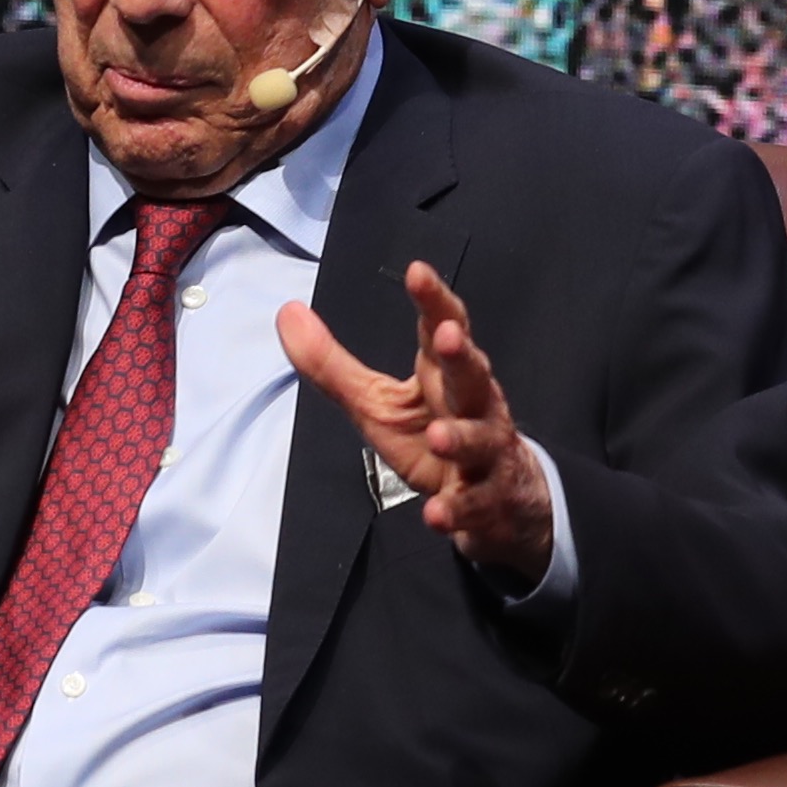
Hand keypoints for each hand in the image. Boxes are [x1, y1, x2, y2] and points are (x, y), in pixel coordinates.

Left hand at [277, 259, 554, 594]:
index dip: (433, 300)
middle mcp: (473, 407)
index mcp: (444, 377)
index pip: (444, 330)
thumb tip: (287, 312)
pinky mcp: (487, 501)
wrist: (499, 500)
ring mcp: (486, 455)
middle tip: (447, 337)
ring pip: (481, 441)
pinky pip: (475, 505)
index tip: (417, 272)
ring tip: (439, 436)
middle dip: (462, 356)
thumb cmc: (433, 436)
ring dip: (461, 437)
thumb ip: (332, 363)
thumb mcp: (376, 402)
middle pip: (473, 376)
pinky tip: (436, 514)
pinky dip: (458, 510)